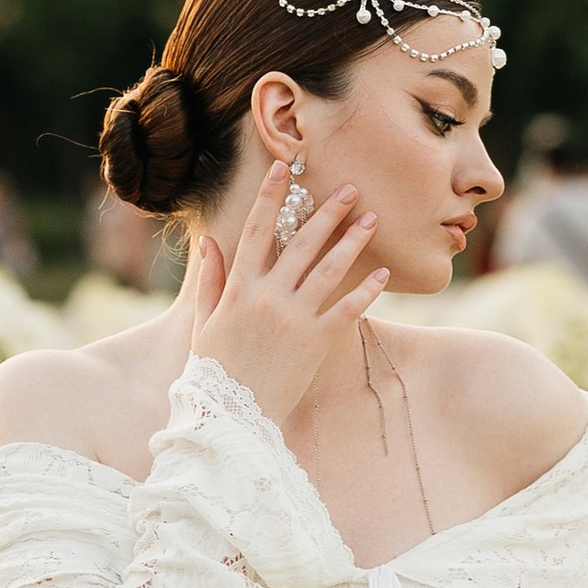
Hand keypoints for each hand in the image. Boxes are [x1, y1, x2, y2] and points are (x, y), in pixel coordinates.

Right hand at [187, 158, 388, 428]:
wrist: (231, 418)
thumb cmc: (214, 372)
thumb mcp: (204, 323)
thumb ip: (212, 280)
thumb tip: (212, 242)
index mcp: (240, 288)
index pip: (257, 230)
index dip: (270, 196)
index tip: (283, 169)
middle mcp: (269, 297)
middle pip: (302, 242)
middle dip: (327, 212)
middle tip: (350, 189)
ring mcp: (294, 318)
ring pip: (329, 269)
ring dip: (352, 241)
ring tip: (372, 219)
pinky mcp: (316, 342)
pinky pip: (347, 310)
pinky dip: (367, 292)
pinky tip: (383, 274)